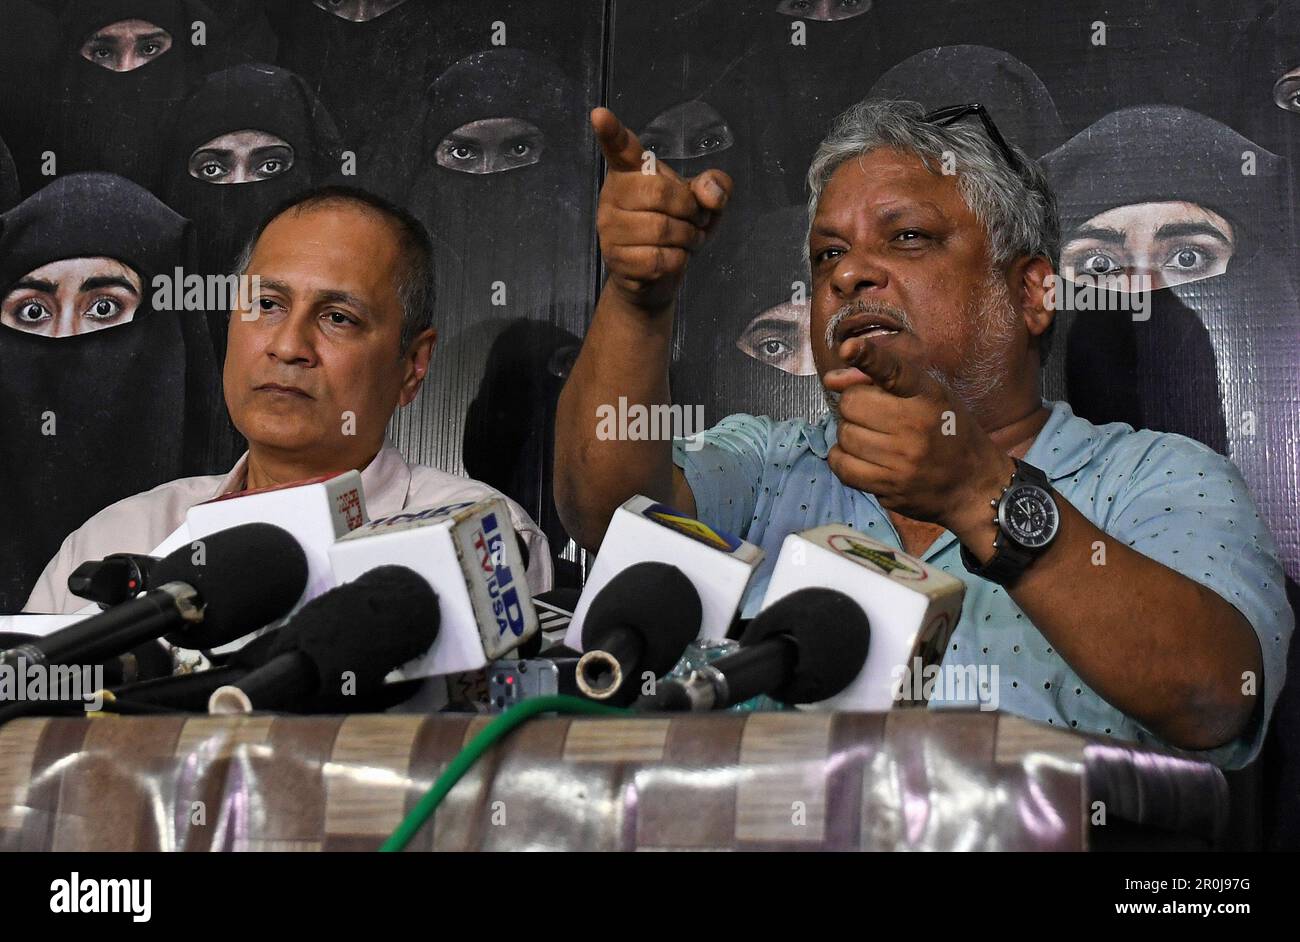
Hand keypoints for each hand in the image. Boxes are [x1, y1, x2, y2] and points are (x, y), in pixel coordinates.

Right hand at [591, 107, 731, 311]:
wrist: (655, 277)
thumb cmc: (676, 228)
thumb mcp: (703, 203)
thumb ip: (714, 187)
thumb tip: (710, 193)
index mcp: (630, 171)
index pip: (619, 148)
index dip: (611, 132)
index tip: (600, 114)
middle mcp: (613, 195)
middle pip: (660, 193)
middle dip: (690, 210)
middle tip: (695, 220)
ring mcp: (610, 228)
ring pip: (661, 229)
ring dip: (688, 238)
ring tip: (688, 240)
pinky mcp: (616, 258)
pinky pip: (658, 258)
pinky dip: (678, 261)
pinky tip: (673, 259)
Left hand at [824, 338, 1014, 539]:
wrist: (973, 485)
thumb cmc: (948, 432)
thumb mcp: (928, 396)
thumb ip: (880, 379)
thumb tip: (831, 380)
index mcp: (928, 396)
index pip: (894, 371)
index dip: (868, 357)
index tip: (847, 348)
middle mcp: (916, 426)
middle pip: (852, 403)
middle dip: (854, 406)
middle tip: (872, 415)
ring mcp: (902, 460)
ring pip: (845, 435)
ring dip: (850, 434)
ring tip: (872, 438)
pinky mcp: (890, 487)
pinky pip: (842, 466)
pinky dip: (843, 459)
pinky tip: (861, 457)